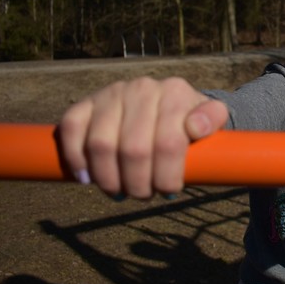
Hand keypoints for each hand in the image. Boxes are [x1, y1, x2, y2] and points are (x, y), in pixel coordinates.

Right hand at [57, 77, 228, 198]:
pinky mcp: (85, 103)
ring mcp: (111, 94)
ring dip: (109, 179)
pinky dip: (76, 159)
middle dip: (138, 184)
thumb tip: (195, 127)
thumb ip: (213, 119)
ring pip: (101, 145)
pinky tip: (87, 179)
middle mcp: (142, 88)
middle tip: (143, 195)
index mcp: (174, 92)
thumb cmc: (189, 120)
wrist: (166, 103)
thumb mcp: (212, 118)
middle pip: (133, 150)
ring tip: (120, 192)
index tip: (168, 192)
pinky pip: (71, 131)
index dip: (166, 177)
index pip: (168, 144)